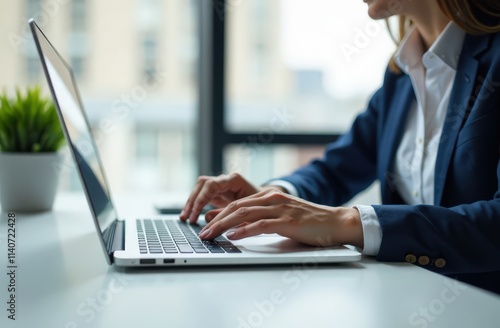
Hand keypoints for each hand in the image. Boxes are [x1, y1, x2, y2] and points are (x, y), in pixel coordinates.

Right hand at [180, 173, 260, 223]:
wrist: (268, 203)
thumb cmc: (261, 206)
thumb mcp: (247, 211)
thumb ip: (229, 214)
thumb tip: (208, 219)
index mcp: (234, 180)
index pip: (212, 184)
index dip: (201, 198)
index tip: (196, 213)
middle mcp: (225, 180)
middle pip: (202, 184)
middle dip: (193, 200)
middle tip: (188, 217)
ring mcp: (221, 186)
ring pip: (200, 188)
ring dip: (191, 202)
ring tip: (185, 218)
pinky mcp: (217, 194)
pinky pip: (202, 196)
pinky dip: (195, 206)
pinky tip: (189, 217)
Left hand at [198, 188, 363, 247]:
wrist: (334, 222)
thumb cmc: (307, 223)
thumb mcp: (280, 217)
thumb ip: (259, 219)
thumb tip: (235, 228)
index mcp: (268, 196)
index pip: (236, 203)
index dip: (218, 214)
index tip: (204, 224)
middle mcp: (271, 198)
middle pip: (236, 207)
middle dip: (215, 220)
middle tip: (201, 232)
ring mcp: (280, 208)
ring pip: (244, 214)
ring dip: (223, 225)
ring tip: (210, 235)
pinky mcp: (288, 221)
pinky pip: (261, 224)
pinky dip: (245, 230)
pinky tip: (233, 236)